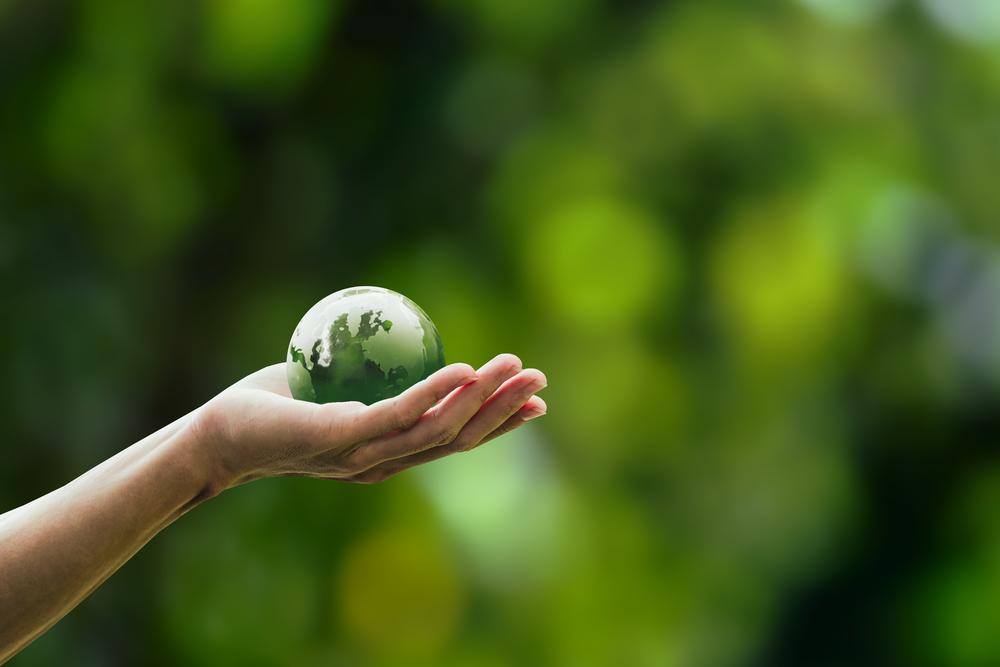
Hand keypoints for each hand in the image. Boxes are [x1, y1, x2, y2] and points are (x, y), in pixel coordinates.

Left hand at [190, 354, 546, 491]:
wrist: (214, 436)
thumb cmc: (271, 407)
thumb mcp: (330, 387)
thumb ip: (367, 375)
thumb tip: (396, 335)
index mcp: (385, 454)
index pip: (451, 440)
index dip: (496, 422)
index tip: (533, 401)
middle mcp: (381, 463)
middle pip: (456, 439)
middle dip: (503, 412)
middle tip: (540, 380)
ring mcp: (361, 456)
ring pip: (435, 431)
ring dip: (480, 400)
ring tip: (513, 369)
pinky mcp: (337, 441)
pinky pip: (394, 415)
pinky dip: (433, 394)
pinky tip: (461, 370)